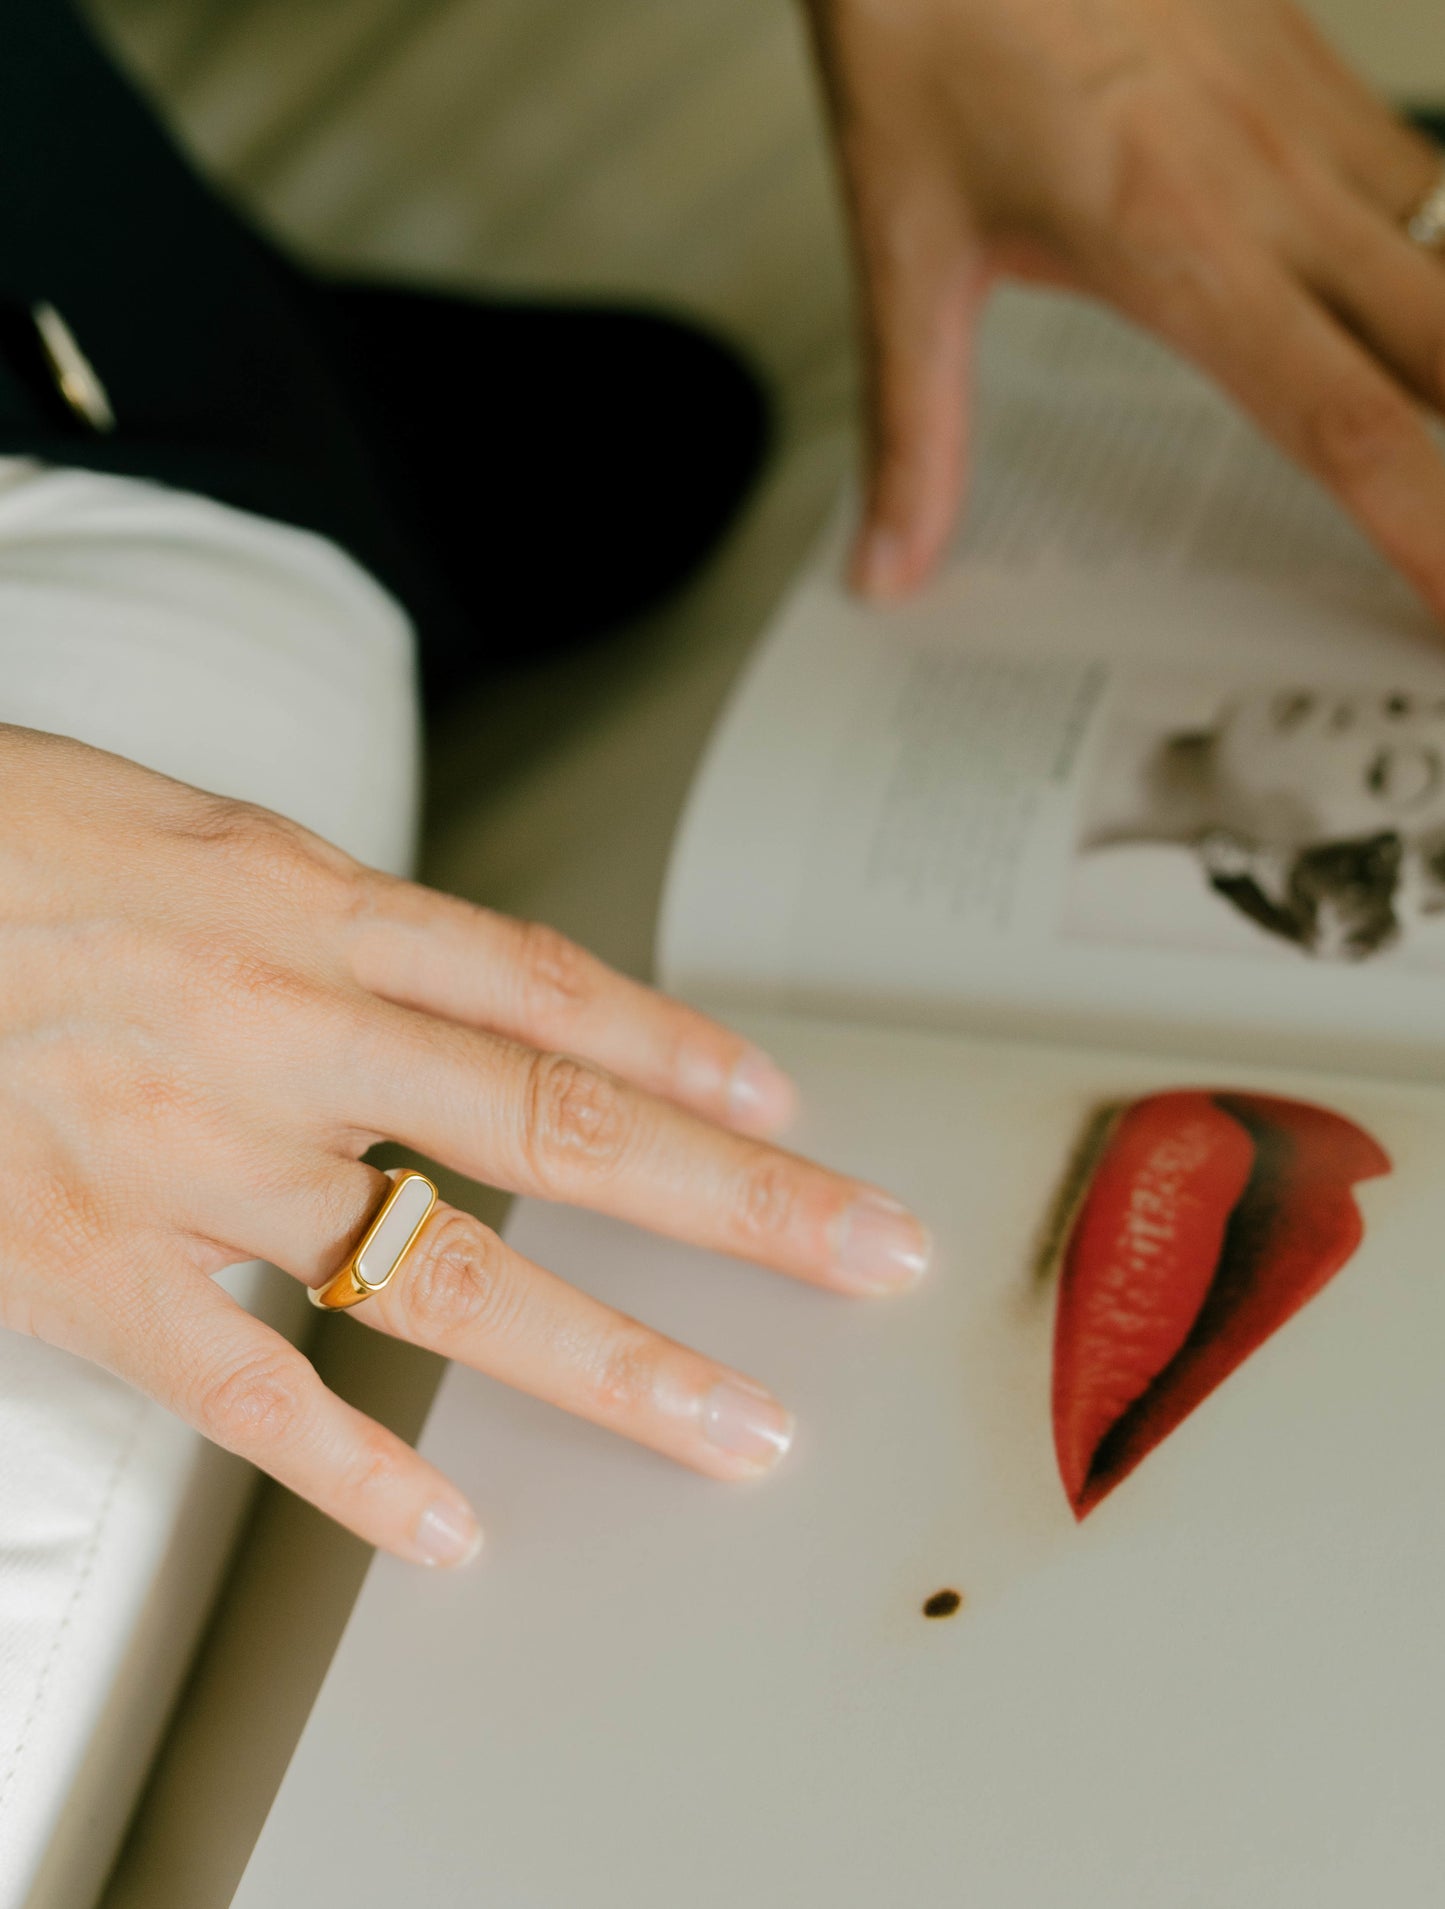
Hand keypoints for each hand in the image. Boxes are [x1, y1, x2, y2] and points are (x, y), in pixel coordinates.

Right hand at [0, 728, 928, 1562]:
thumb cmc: (14, 848)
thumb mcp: (204, 837)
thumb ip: (346, 928)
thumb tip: (471, 993)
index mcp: (307, 907)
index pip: (546, 989)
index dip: (682, 1052)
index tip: (788, 1108)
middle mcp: (278, 1029)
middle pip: (556, 1128)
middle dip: (734, 1198)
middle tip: (862, 1253)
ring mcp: (188, 1156)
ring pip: (439, 1273)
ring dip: (605, 1357)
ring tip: (730, 1423)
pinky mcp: (81, 1260)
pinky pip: (240, 1384)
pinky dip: (347, 1468)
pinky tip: (446, 1530)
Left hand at [806, 0, 1444, 610]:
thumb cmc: (928, 19)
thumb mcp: (902, 247)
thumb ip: (911, 426)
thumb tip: (892, 562)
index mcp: (1182, 249)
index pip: (1346, 428)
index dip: (1430, 537)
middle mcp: (1277, 189)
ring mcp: (1310, 121)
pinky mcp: (1313, 70)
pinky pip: (1422, 186)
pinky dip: (1444, 266)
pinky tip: (1421, 319)